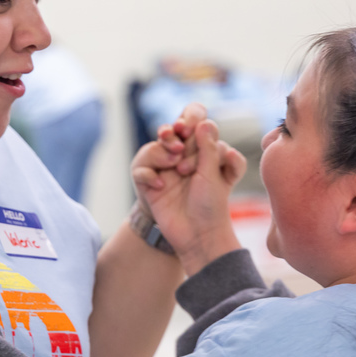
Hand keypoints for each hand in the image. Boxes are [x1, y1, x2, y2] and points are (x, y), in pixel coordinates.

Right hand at [132, 113, 245, 274]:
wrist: (198, 235)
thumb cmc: (211, 205)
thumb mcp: (214, 173)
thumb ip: (208, 147)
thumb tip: (204, 122)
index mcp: (204, 152)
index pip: (197, 124)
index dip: (192, 120)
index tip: (189, 130)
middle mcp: (184, 158)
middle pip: (173, 132)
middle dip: (174, 135)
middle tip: (179, 148)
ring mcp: (166, 170)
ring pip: (155, 147)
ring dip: (162, 153)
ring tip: (175, 169)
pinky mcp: (151, 184)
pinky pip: (141, 170)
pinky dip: (149, 176)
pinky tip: (160, 187)